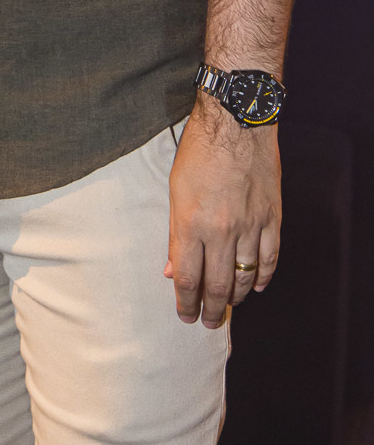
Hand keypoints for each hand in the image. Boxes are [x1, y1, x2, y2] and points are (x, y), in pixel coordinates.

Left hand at [166, 97, 280, 328]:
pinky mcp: (272, 218)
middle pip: (216, 285)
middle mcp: (222, 230)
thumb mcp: (175, 190)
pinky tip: (256, 286)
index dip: (185, 304)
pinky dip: (263, 278)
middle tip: (205, 322)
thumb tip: (171, 271)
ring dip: (235, 297)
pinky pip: (269, 259)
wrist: (237, 122)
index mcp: (192, 223)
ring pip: (245, 278)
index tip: (184, 316)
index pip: (187, 279)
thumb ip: (175, 234)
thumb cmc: (199, 151)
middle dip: (209, 310)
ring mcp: (251, 226)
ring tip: (227, 306)